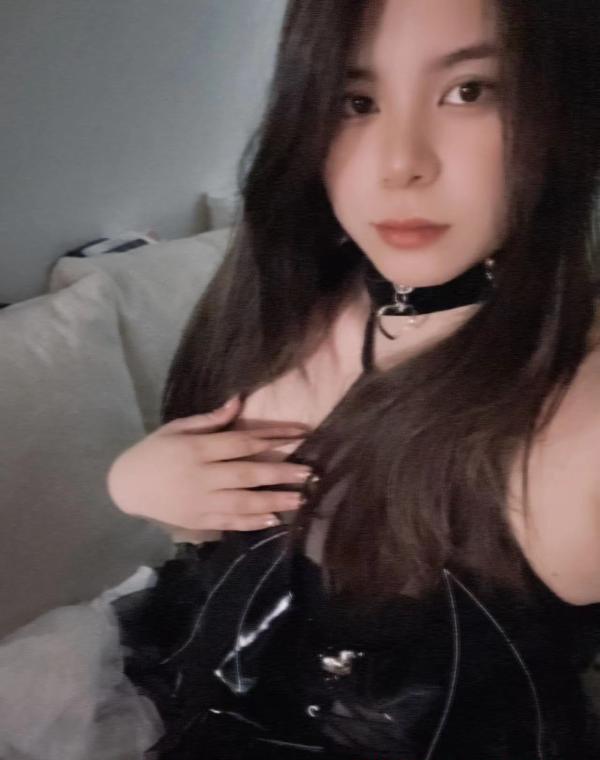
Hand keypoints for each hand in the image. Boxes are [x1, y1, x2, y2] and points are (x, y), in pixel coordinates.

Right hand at [106, 396, 312, 539]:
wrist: (126, 486)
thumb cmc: (154, 451)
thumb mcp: (176, 428)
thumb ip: (209, 420)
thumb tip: (238, 402)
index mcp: (197, 449)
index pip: (242, 442)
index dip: (273, 438)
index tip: (300, 434)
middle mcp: (202, 476)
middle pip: (248, 473)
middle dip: (281, 472)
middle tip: (309, 473)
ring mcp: (200, 502)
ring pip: (243, 502)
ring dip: (274, 500)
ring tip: (301, 499)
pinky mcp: (198, 521)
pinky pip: (229, 523)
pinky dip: (252, 522)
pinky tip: (274, 520)